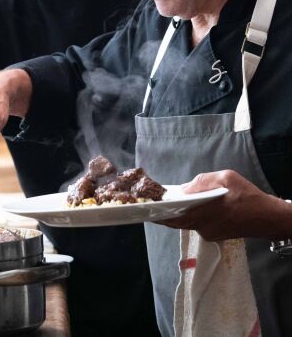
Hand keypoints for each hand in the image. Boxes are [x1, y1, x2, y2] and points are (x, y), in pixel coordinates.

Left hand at [156, 170, 283, 240]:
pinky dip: (189, 216)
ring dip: (175, 214)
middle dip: (162, 213)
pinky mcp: (213, 235)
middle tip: (149, 205)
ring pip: (185, 223)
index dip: (158, 212)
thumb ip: (202, 182)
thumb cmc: (247, 196)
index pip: (174, 215)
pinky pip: (195, 225)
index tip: (145, 208)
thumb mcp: (225, 178)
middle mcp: (202, 226)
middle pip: (175, 221)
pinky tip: (187, 207)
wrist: (268, 218)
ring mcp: (207, 233)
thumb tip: (184, 189)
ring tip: (165, 203)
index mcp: (204, 212)